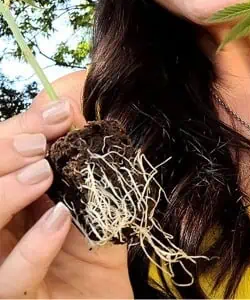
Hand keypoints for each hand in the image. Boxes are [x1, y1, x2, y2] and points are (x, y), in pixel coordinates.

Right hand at [0, 97, 132, 298]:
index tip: (60, 113)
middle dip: (3, 153)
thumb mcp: (89, 194)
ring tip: (43, 174)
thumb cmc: (90, 245)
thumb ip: (75, 155)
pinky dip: (33, 245)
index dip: (20, 129)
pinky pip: (9, 279)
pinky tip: (59, 219)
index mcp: (8, 197)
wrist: (102, 298)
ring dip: (4, 193)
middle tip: (41, 143)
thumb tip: (65, 104)